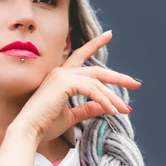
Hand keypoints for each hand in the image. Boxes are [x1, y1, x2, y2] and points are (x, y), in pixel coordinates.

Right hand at [12, 31, 141, 143]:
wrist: (29, 131)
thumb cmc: (45, 125)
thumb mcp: (70, 116)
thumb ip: (87, 108)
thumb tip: (105, 106)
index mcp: (60, 77)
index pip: (80, 56)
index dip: (95, 44)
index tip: (109, 34)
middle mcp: (61, 72)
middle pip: (97, 71)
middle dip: (118, 77)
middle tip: (136, 83)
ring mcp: (62, 76)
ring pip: (97, 83)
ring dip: (113, 97)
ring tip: (125, 110)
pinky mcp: (64, 84)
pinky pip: (92, 90)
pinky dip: (104, 100)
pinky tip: (113, 111)